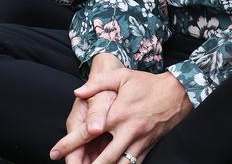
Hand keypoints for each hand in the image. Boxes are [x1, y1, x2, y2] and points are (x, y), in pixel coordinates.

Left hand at [51, 69, 191, 163]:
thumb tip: (78, 91)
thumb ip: (98, 83)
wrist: (176, 93)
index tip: (54, 153)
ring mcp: (138, 142)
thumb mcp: (122, 76)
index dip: (69, 144)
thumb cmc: (146, 84)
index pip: (89, 132)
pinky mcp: (147, 148)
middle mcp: (127, 132)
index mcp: (117, 114)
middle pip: (104, 159)